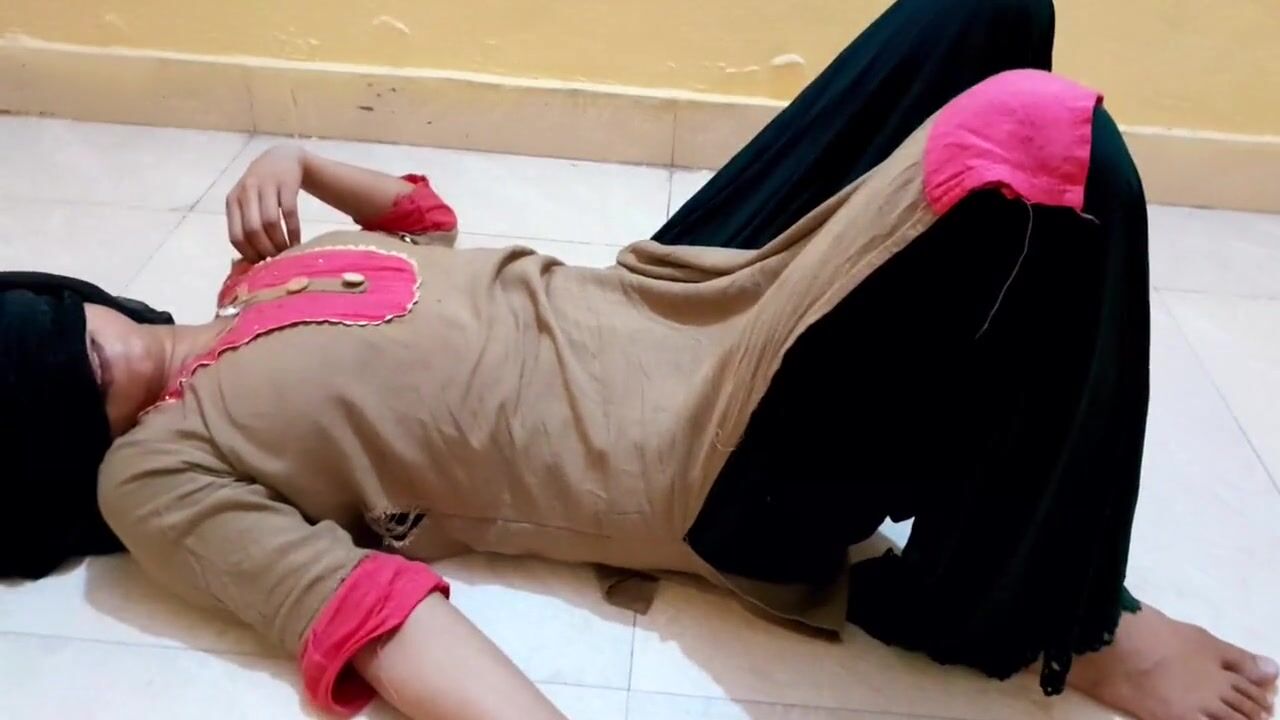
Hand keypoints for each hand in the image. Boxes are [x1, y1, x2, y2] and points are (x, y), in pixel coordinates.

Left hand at [226, 145, 305, 261]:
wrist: (282, 158)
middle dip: (265, 250)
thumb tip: (251, 261)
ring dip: (280, 242)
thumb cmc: (263, 188)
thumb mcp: (247, 200)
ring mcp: (266, 185)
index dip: (248, 253)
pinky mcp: (286, 183)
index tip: (261, 265)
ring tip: (287, 253)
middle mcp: (246, 191)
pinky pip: (289, 212)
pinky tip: (297, 242)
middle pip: (253, 230)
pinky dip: (294, 231)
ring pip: (270, 222)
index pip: (235, 235)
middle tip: (277, 261)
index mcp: (232, 200)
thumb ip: (244, 223)